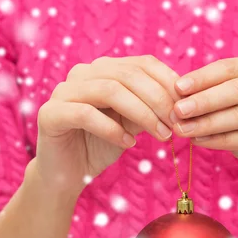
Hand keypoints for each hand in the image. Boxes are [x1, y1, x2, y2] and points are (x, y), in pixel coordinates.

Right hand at [35, 55, 179, 193]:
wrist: (67, 174)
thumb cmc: (102, 145)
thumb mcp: (134, 124)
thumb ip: (151, 108)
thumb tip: (184, 102)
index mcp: (104, 69)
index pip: (143, 63)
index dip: (168, 82)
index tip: (187, 107)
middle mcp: (82, 73)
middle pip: (129, 75)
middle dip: (159, 100)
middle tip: (177, 124)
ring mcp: (63, 91)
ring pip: (110, 90)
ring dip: (142, 114)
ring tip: (161, 136)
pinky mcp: (50, 114)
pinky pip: (86, 114)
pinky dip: (112, 129)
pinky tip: (128, 144)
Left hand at [170, 57, 237, 194]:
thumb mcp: (228, 109)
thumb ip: (208, 99)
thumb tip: (176, 96)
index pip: (230, 67)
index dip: (202, 77)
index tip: (177, 88)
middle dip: (204, 101)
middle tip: (178, 111)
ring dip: (208, 123)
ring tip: (183, 130)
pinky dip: (221, 140)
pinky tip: (200, 142)